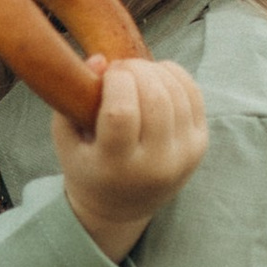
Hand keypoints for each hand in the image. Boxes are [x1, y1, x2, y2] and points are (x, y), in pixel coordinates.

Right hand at [53, 57, 208, 258]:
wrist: (122, 207)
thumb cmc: (87, 166)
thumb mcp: (66, 140)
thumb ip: (70, 100)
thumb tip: (101, 59)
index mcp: (116, 167)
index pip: (122, 113)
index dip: (116, 81)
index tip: (107, 75)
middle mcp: (155, 165)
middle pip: (155, 98)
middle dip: (136, 70)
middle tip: (121, 69)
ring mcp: (183, 156)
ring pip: (176, 92)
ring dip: (154, 70)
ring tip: (136, 73)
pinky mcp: (200, 145)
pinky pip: (194, 94)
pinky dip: (175, 75)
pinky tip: (156, 76)